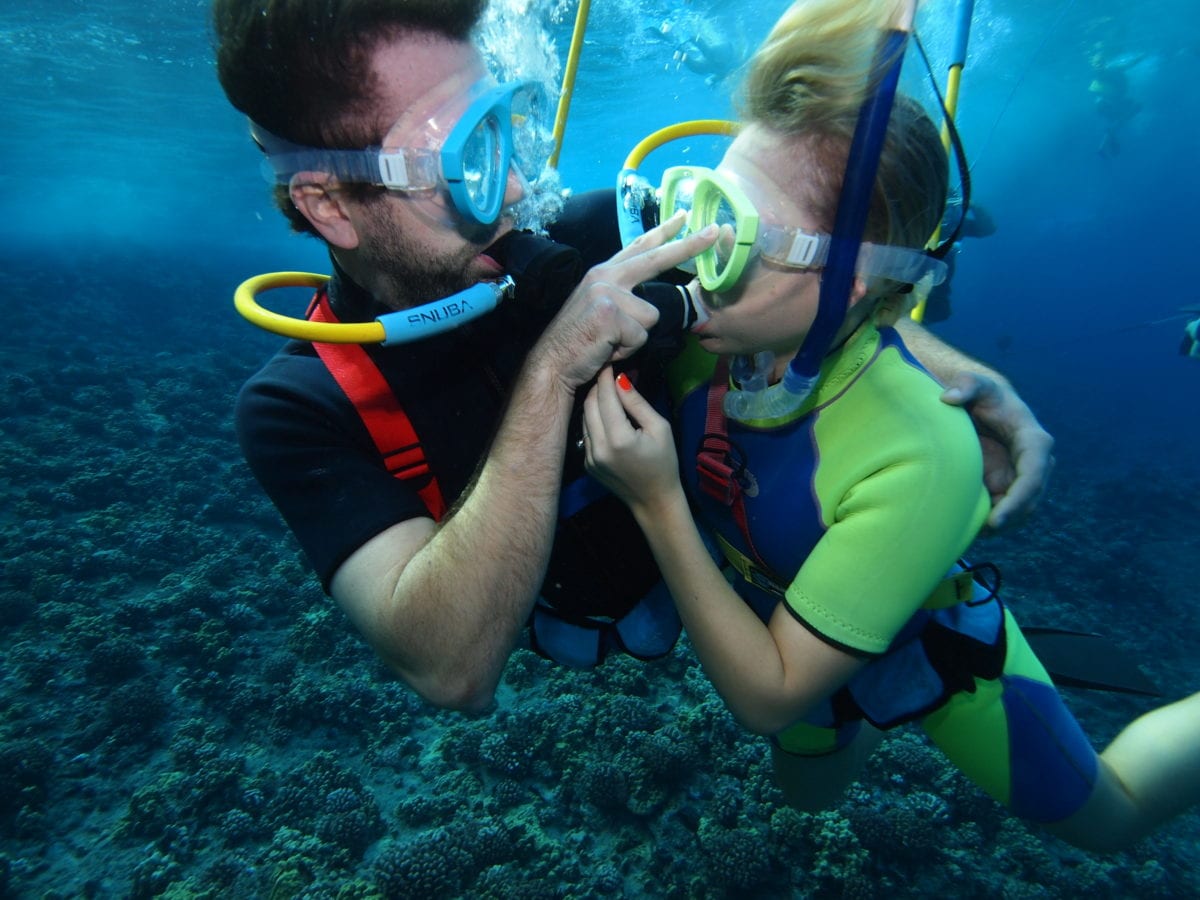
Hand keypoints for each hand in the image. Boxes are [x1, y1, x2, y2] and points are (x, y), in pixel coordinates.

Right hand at [535, 213, 716, 393]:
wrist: (551, 362)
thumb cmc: (579, 342)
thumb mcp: (599, 309)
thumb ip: (622, 297)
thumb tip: (650, 304)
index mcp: (603, 272)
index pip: (638, 247)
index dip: (663, 231)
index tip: (684, 217)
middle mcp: (605, 276)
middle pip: (656, 259)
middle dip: (688, 246)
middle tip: (714, 232)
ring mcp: (606, 292)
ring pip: (651, 316)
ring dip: (636, 337)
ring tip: (611, 342)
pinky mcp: (610, 314)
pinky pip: (641, 335)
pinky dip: (628, 349)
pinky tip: (607, 348)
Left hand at [582, 367, 682, 515]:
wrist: (654, 501)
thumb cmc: (664, 463)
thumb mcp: (660, 428)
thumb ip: (637, 403)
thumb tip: (620, 379)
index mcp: (619, 438)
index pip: (605, 397)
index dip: (605, 377)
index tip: (608, 363)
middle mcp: (599, 448)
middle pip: (589, 404)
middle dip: (597, 387)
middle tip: (607, 374)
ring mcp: (589, 458)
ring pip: (584, 418)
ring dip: (593, 402)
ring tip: (606, 392)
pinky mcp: (587, 464)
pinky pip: (586, 433)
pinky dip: (594, 420)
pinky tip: (606, 416)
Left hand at [941, 373, 1054, 530]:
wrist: (979, 404)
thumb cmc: (977, 392)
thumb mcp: (971, 382)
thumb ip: (964, 385)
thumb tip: (949, 398)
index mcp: (1031, 438)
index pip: (1033, 472)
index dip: (1018, 499)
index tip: (996, 521)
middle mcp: (1034, 460)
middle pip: (1030, 499)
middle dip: (1009, 519)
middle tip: (978, 536)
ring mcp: (1023, 474)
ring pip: (1021, 509)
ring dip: (1002, 524)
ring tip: (972, 536)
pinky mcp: (1010, 484)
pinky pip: (1007, 509)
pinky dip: (992, 520)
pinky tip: (969, 529)